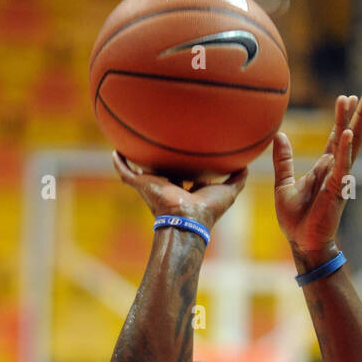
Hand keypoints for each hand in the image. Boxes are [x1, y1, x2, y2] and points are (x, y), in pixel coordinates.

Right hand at [112, 152, 247, 231]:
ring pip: (142, 170)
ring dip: (136, 159)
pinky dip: (120, 163)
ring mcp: (153, 186)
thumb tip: (247, 165)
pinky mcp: (142, 184)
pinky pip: (126, 172)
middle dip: (161, 161)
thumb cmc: (208, 210)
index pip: (184, 175)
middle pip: (162, 171)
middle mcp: (168, 187)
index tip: (187, 153)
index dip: (186, 165)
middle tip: (159, 143)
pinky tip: (114, 151)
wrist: (188, 218)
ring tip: (130, 143)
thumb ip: (237, 178)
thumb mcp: (228, 192)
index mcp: (185, 190)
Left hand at [273, 89, 361, 262]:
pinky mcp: (337, 190)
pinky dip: (345, 149)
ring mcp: (339, 178)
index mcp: (324, 169)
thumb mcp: (283, 185)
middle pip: (350, 136)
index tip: (346, 99)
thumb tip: (279, 135)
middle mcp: (335, 170)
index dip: (341, 118)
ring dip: (359, 122)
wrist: (302, 243)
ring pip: (353, 145)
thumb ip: (283, 161)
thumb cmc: (295, 220)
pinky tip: (348, 132)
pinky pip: (343, 166)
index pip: (336, 138)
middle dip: (358, 114)